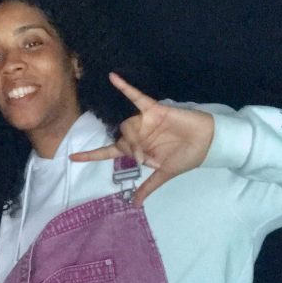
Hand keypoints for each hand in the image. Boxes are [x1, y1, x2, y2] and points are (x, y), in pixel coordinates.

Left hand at [70, 72, 214, 205]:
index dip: (91, 156)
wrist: (208, 143)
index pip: (108, 153)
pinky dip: (125, 87)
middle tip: (145, 154)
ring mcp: (144, 121)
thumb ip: (148, 186)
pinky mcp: (153, 109)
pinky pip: (136, 96)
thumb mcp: (165, 174)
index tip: (72, 158)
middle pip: (120, 138)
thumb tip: (135, 205)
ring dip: (136, 136)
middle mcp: (137, 134)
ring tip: (152, 144)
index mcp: (137, 150)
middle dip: (130, 147)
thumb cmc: (187, 157)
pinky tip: (112, 77)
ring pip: (127, 125)